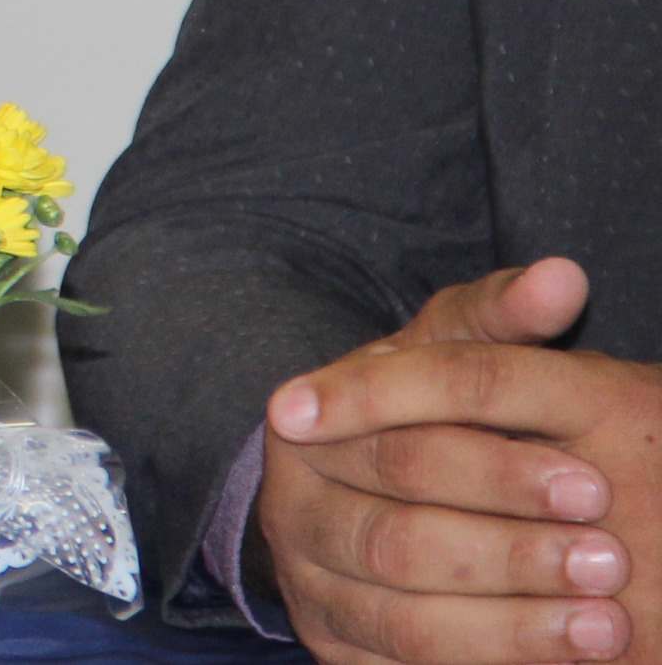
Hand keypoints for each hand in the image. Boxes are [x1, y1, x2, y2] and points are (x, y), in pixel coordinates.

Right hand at [261, 258, 661, 664]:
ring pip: (408, 621)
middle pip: (401, 541)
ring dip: (513, 628)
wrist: (361, 495)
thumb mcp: (447, 355)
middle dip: (513, 555)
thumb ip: (500, 318)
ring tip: (607, 626)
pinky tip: (558, 663)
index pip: (401, 451)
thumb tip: (565, 276)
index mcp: (307, 432)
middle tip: (611, 560)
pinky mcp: (335, 652)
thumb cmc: (424, 416)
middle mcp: (291, 514)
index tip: (593, 485)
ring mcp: (311, 590)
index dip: (498, 472)